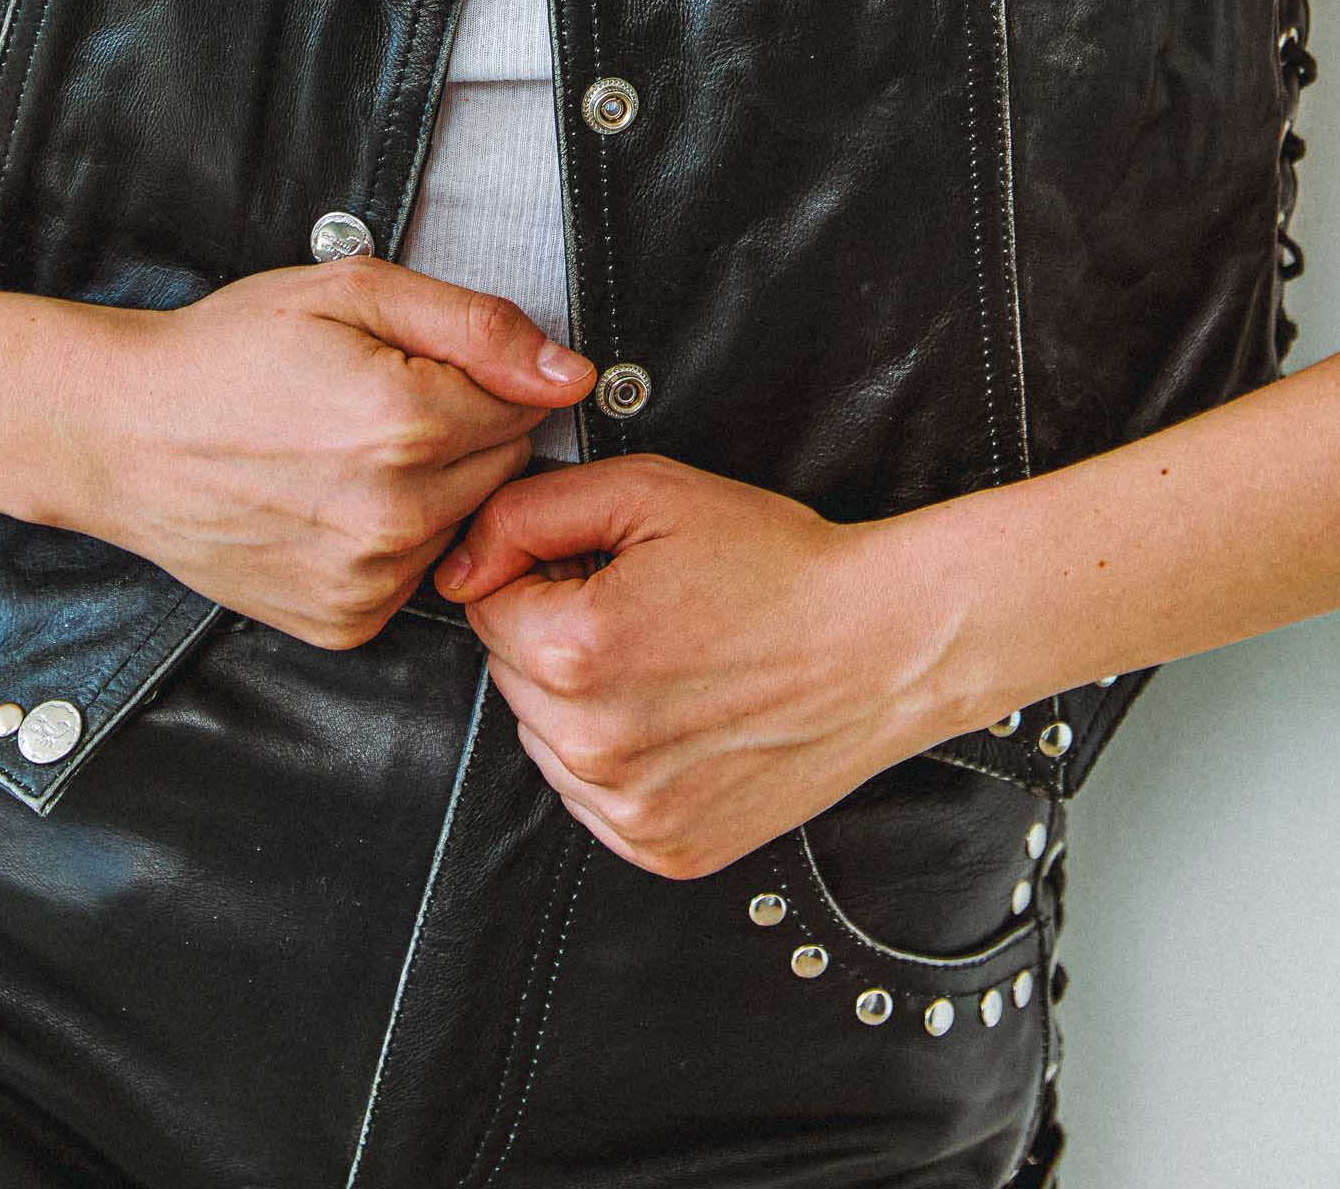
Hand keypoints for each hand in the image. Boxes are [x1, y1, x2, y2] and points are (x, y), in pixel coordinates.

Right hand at [40, 258, 595, 647]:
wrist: (123, 434)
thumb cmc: (229, 353)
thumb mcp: (353, 290)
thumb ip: (476, 324)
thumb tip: (570, 373)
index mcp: (406, 423)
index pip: (524, 404)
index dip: (473, 376)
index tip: (409, 366)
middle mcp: (395, 515)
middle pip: (501, 467)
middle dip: (459, 432)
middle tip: (372, 405)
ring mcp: (368, 579)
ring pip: (462, 522)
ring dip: (428, 488)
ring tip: (344, 453)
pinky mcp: (344, 621)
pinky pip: (415, 573)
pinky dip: (391, 540)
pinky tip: (331, 502)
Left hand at [431, 454, 962, 878]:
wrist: (880, 645)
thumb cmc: (775, 564)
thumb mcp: (648, 493)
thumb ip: (530, 512)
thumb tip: (458, 562)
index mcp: (577, 650)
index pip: (487, 606)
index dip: (541, 572)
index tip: (602, 567)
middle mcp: (591, 743)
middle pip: (511, 673)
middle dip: (556, 633)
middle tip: (644, 606)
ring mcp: (627, 807)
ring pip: (546, 736)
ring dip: (582, 698)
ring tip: (669, 658)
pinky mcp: (661, 847)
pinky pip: (592, 794)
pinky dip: (619, 755)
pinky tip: (679, 713)